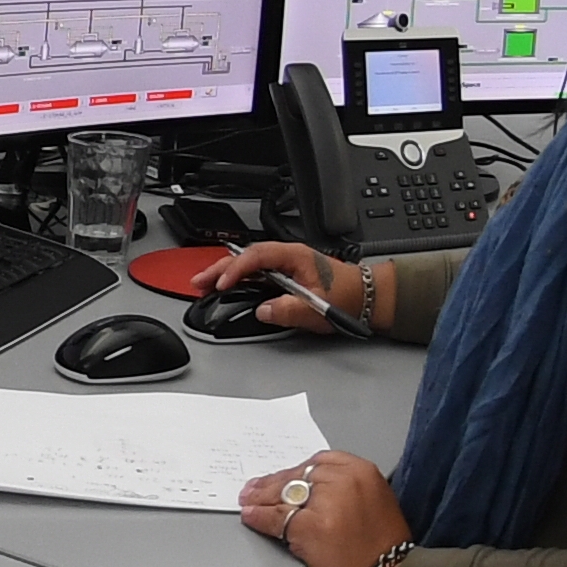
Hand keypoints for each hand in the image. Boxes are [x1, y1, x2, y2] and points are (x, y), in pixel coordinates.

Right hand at [192, 239, 372, 335]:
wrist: (367, 298)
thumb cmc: (349, 296)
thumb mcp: (319, 307)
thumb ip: (290, 309)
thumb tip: (264, 310)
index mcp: (295, 255)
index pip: (257, 256)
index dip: (237, 269)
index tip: (224, 284)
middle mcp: (287, 257)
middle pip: (246, 258)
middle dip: (220, 269)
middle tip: (199, 281)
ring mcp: (284, 266)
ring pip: (247, 265)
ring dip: (225, 274)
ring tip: (204, 284)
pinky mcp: (284, 277)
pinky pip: (255, 274)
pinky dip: (237, 280)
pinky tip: (226, 287)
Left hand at [237, 449, 411, 566]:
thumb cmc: (386, 563)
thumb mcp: (374, 511)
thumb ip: (347, 494)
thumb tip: (310, 491)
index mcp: (366, 474)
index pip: (320, 462)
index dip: (296, 472)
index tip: (283, 478)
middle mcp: (348, 481)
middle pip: (298, 476)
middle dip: (274, 485)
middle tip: (255, 491)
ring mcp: (329, 503)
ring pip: (283, 494)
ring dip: (262, 499)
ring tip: (250, 502)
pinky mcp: (311, 527)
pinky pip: (274, 517)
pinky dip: (258, 518)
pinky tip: (251, 517)